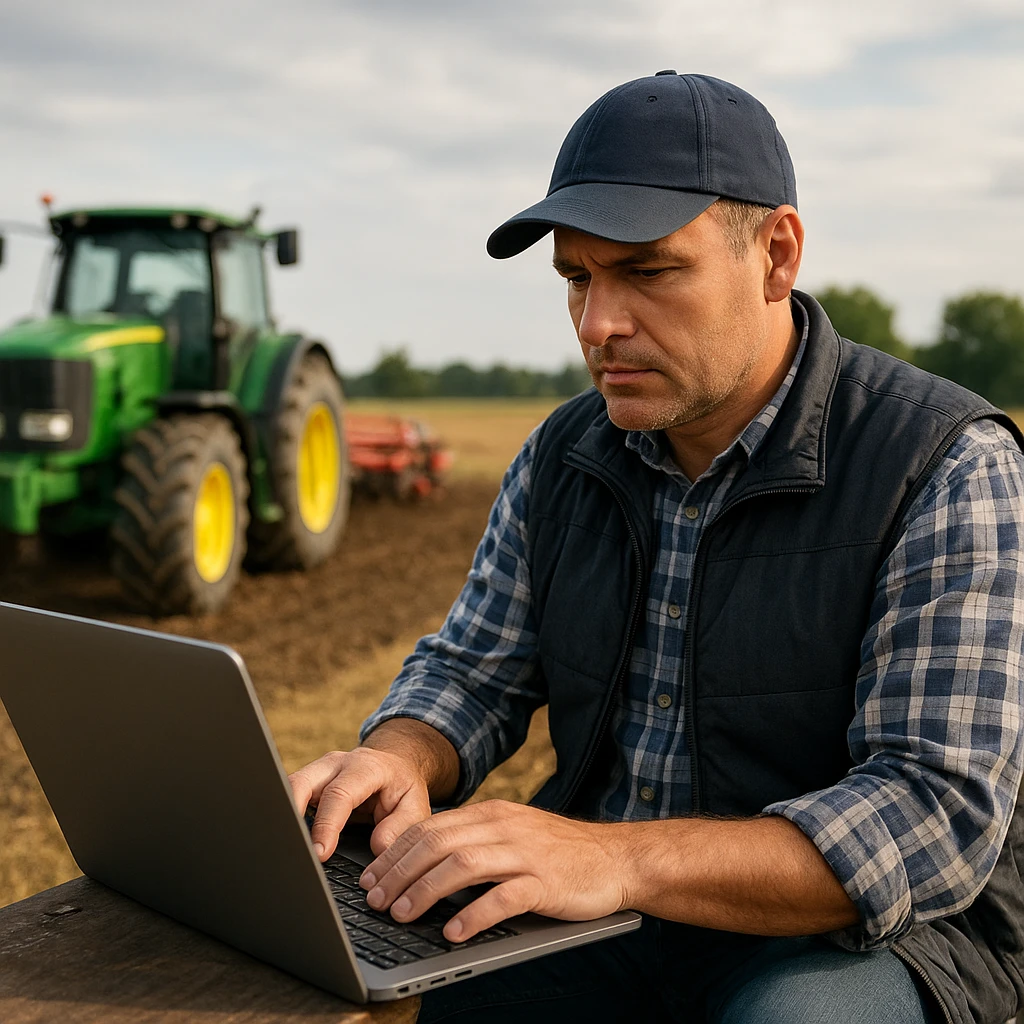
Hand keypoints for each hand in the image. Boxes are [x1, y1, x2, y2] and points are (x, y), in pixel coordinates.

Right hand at [288, 747, 431, 860]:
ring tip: (286, 847)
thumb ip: (400, 827)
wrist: (394, 766)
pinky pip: (290, 796)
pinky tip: (288, 840)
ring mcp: (318, 771)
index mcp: (364, 767)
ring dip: (285, 817)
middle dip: (291, 814)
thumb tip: (378, 849)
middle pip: (302, 782)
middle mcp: (336, 764)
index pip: (339, 794)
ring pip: (289, 787)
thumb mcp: (414, 806)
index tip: (320, 853)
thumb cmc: (402, 788)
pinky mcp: (308, 782)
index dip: (326, 825)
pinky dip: (287, 817)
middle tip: (293, 850)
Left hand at [358, 800, 631, 942]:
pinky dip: (473, 915)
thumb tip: (422, 865)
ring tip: (403, 915)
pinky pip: (502, 897)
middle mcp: (503, 827)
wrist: (616, 857)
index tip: (369, 878)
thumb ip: (474, 842)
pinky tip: (452, 933)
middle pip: (438, 843)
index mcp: (490, 814)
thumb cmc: (558, 853)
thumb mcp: (511, 834)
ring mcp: (524, 853)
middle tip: (375, 901)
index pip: (429, 828)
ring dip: (426, 891)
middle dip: (399, 872)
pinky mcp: (545, 882)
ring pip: (462, 865)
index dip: (394, 853)